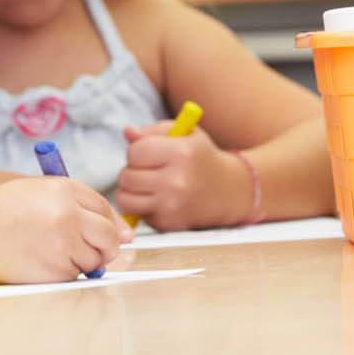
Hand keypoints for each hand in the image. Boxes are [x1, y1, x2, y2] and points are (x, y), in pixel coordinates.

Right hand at [0, 178, 128, 282]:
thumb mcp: (36, 192)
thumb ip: (75, 204)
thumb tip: (124, 234)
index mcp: (63, 188)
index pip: (103, 207)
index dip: (106, 222)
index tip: (105, 232)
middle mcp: (68, 213)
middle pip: (108, 235)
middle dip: (105, 246)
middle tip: (88, 250)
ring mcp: (64, 242)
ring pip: (94, 259)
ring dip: (80, 261)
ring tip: (48, 252)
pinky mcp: (56, 269)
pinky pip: (74, 274)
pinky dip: (63, 272)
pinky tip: (38, 262)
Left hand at [114, 123, 245, 230]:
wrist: (228, 191)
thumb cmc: (200, 157)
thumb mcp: (184, 134)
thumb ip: (153, 131)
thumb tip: (127, 132)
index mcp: (182, 153)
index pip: (135, 152)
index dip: (136, 151)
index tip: (146, 152)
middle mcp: (177, 181)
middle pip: (126, 176)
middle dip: (131, 171)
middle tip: (146, 169)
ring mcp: (172, 206)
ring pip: (125, 198)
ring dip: (129, 191)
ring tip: (145, 184)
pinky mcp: (169, 224)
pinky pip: (136, 214)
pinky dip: (140, 206)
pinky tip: (156, 198)